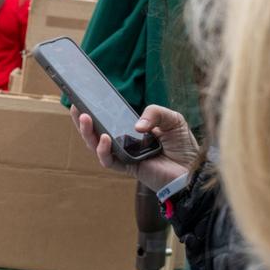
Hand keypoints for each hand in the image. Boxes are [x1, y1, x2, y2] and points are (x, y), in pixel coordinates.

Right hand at [71, 104, 198, 191]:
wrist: (193, 169)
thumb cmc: (184, 145)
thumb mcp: (172, 118)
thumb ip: (154, 113)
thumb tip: (136, 126)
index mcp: (131, 130)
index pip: (108, 120)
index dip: (94, 111)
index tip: (82, 99)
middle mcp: (124, 143)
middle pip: (96, 133)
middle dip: (83, 121)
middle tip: (76, 107)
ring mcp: (124, 156)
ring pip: (96, 146)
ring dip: (87, 133)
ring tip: (84, 118)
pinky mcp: (127, 168)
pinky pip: (109, 160)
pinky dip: (103, 150)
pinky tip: (104, 138)